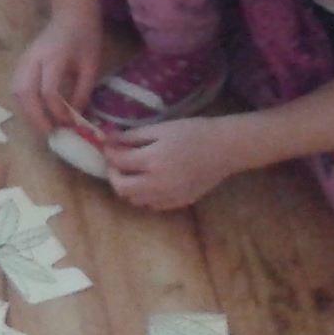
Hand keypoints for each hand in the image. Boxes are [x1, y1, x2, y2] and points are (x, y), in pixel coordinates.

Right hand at [10, 11, 103, 135]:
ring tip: (42, 126)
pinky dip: (24, 103)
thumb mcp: (91, 64)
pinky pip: (16, 86)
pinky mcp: (22, 61)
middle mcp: (34, 58)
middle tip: (50, 134)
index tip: (70, 123)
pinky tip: (36, 111)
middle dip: (36, 117)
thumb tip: (75, 117)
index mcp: (54, 57)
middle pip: (25, 93)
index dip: (57, 111)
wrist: (71, 11)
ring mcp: (24, 59)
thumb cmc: (85, 35)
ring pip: (16, 90)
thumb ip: (83, 91)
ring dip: (26, 112)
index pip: (48, 91)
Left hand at [103, 116, 251, 210]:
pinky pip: (153, 205)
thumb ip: (134, 137)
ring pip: (135, 200)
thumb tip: (111, 140)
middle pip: (121, 189)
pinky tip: (150, 182)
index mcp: (153, 161)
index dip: (109, 153)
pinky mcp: (179, 202)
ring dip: (128, 187)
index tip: (108, 145)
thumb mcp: (161, 129)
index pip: (119, 162)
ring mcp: (169, 196)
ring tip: (133, 172)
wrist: (225, 148)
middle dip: (113, 174)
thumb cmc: (193, 132)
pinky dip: (145, 195)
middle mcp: (158, 183)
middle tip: (116, 163)